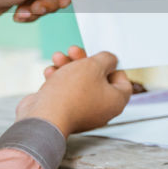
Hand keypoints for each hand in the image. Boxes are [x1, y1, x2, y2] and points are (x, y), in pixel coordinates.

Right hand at [16, 49, 131, 135]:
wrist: (44, 116)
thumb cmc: (71, 94)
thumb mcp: (93, 65)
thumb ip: (106, 59)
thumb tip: (109, 60)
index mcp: (115, 101)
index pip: (123, 82)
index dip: (114, 67)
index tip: (103, 58)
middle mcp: (101, 110)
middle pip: (97, 79)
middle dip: (84, 62)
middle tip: (75, 52)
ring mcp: (82, 112)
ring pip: (79, 83)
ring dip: (68, 67)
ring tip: (58, 58)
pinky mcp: (64, 112)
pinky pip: (65, 93)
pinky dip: (59, 81)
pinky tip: (50, 72)